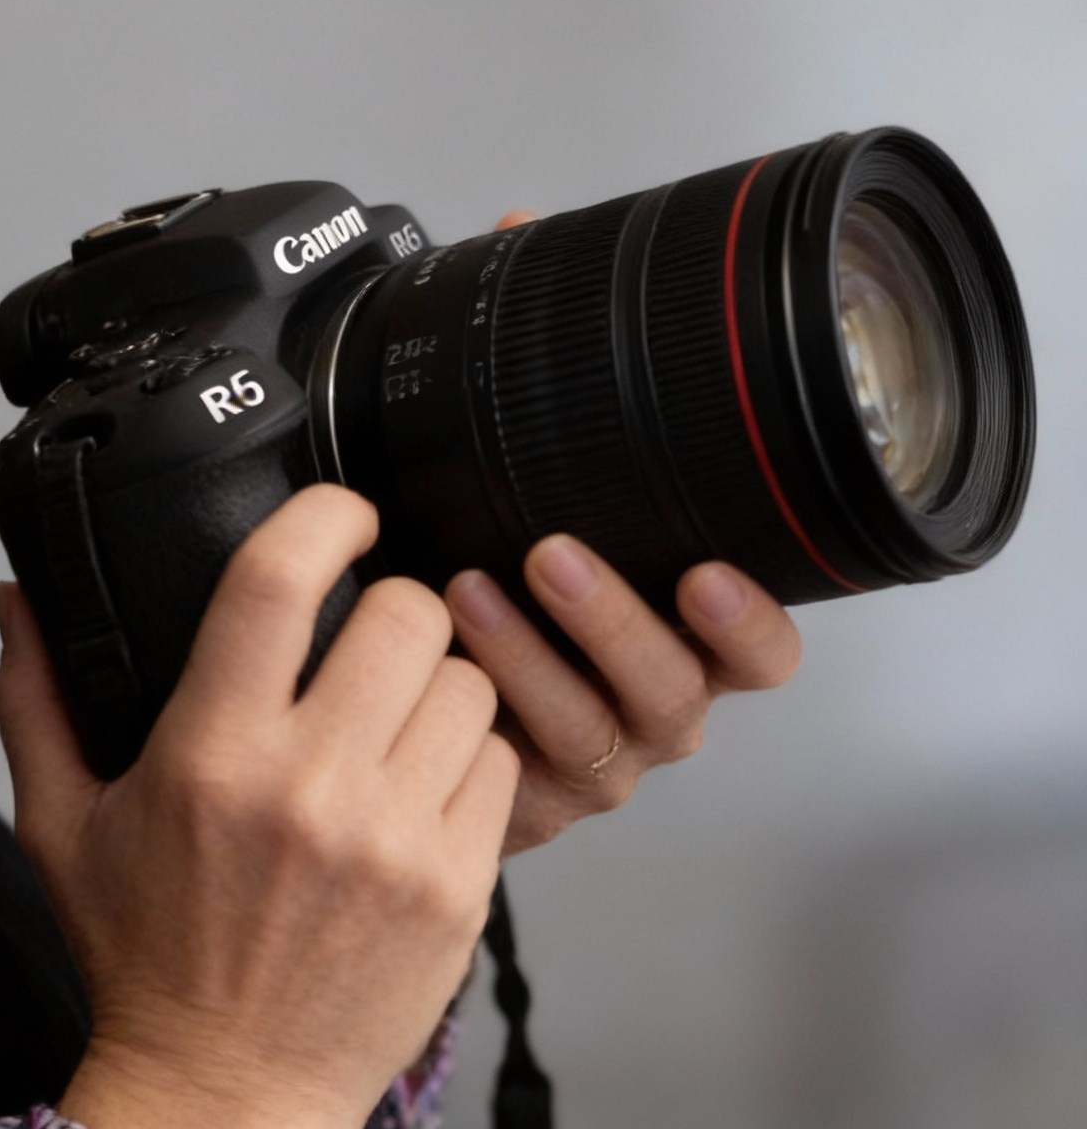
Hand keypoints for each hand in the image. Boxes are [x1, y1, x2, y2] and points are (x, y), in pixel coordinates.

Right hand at [0, 486, 518, 1128]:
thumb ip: (34, 697)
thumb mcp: (60, 823)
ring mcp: (392, 840)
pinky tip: (419, 778)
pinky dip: (467, 754)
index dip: (323, 515)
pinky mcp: (456, 890)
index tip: (339, 510)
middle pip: (402, 614)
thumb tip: (15, 594)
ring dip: (435, 678)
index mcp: (209, 755)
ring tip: (393, 709)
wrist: (225, 1095)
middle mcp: (307, 788)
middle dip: (388, 603)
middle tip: (363, 630)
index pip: (277, 581)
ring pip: (464, 680)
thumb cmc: (144, 955)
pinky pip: (497, 762)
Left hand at [444, 535, 800, 853]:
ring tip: (468, 589)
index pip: (761, 651)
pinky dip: (476, 698)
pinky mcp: (537, 802)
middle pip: (673, 685)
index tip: (706, 576)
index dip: (750, 623)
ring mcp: (603, 764)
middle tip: (552, 557)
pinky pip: (514, 763)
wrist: (455, 706)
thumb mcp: (571, 556)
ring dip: (525, 651)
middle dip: (614, 620)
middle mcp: (658, 708)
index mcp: (691, 646)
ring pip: (587, 726)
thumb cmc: (530, 609)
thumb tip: (559, 397)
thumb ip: (595, 510)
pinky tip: (437, 653)